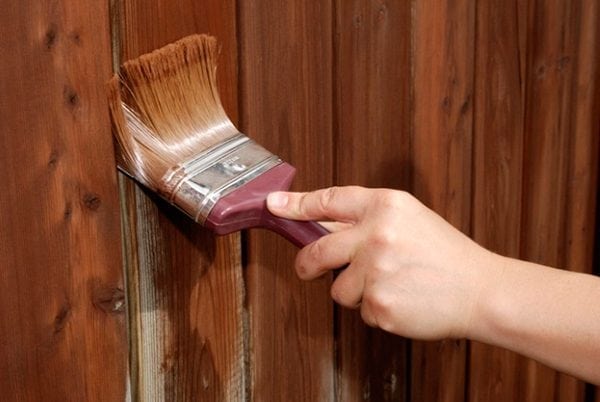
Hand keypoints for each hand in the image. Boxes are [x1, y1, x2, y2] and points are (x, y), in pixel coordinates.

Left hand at [267, 186, 498, 339]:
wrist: (481, 290)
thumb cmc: (445, 254)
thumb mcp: (409, 220)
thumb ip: (366, 220)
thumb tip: (323, 226)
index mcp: (385, 205)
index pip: (329, 201)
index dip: (297, 204)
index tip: (274, 205)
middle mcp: (376, 234)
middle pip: (317, 250)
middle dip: (306, 263)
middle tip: (306, 267)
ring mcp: (376, 271)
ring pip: (337, 288)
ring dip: (355, 290)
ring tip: (391, 284)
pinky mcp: (378, 305)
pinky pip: (360, 310)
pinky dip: (375, 309)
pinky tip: (401, 299)